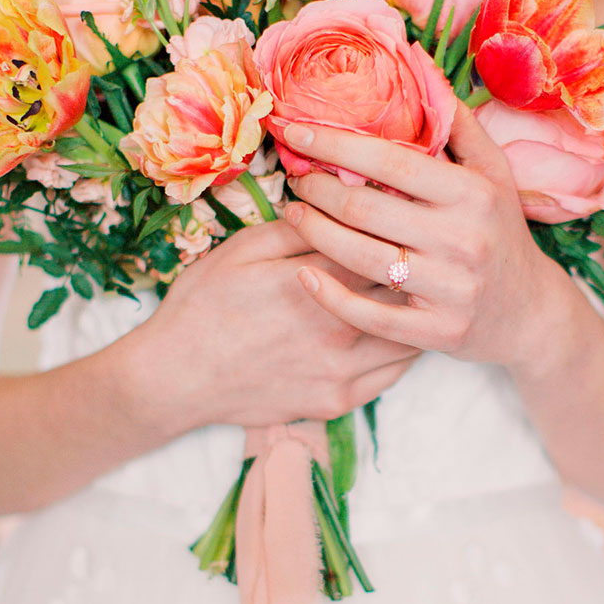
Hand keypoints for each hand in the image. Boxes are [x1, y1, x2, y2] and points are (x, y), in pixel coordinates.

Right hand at [128, 219, 420, 432]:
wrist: (176, 376)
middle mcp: (343, 327)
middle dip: (418, 268)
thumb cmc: (205, 304)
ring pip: (410, 336)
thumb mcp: (244, 248)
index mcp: (322, 280)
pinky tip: (400, 332)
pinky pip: (393, 376)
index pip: (385, 245)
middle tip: (427, 250)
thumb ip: (300, 228)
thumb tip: (339, 201)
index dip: (401, 226)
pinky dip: (404, 351)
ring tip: (423, 291)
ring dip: (419, 312)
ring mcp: (344, 371)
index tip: (410, 214)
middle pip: (407, 290)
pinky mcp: (339, 402)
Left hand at [280, 99, 569, 368]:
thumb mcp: (493, 172)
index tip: (295, 131)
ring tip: (294, 213)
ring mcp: (449, 289)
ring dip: (312, 232)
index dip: (334, 144)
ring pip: (358, 257)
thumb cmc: (500, 230)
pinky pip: (367, 314)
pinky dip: (327, 294)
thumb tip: (417, 64)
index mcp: (473, 194)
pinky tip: (302, 275)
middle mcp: (463, 240)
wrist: (531, 312)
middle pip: (364, 209)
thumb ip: (456, 124)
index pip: (389, 162)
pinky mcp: (436, 332)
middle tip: (294, 177)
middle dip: (316, 188)